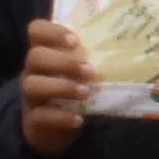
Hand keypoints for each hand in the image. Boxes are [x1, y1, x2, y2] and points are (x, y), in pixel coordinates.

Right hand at [14, 16, 96, 154]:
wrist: (55, 127)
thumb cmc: (72, 89)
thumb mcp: (79, 70)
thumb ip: (92, 56)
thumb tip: (129, 48)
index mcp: (44, 51)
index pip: (37, 30)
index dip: (52, 32)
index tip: (76, 41)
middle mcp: (32, 70)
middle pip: (35, 57)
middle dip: (63, 62)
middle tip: (89, 71)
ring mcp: (30, 94)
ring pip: (33, 85)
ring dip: (62, 87)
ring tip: (85, 93)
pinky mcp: (33, 118)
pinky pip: (41, 115)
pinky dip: (60, 117)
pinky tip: (79, 119)